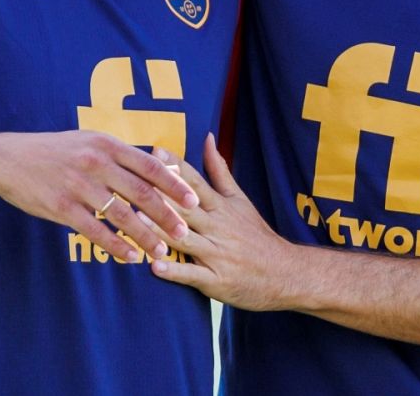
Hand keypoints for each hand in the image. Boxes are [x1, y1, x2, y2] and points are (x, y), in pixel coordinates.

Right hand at [0, 130, 197, 262]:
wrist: (8, 160)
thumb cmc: (55, 152)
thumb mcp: (88, 141)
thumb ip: (119, 154)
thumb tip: (156, 167)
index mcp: (106, 144)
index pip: (150, 166)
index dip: (175, 185)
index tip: (194, 201)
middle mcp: (96, 162)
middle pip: (142, 192)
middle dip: (167, 215)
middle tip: (185, 233)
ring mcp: (79, 185)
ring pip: (121, 215)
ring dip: (145, 236)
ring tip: (161, 251)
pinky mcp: (62, 207)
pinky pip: (95, 231)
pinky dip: (115, 246)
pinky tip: (129, 257)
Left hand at [149, 134, 301, 310]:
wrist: (284, 273)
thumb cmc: (256, 235)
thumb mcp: (240, 200)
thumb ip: (220, 170)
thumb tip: (207, 138)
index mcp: (222, 208)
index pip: (196, 184)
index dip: (176, 168)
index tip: (155, 152)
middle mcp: (218, 228)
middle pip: (187, 208)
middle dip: (161, 196)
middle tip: (134, 183)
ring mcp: (217, 255)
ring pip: (186, 239)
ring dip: (161, 230)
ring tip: (137, 220)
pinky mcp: (217, 280)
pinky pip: (193, 275)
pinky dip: (175, 271)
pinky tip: (155, 266)